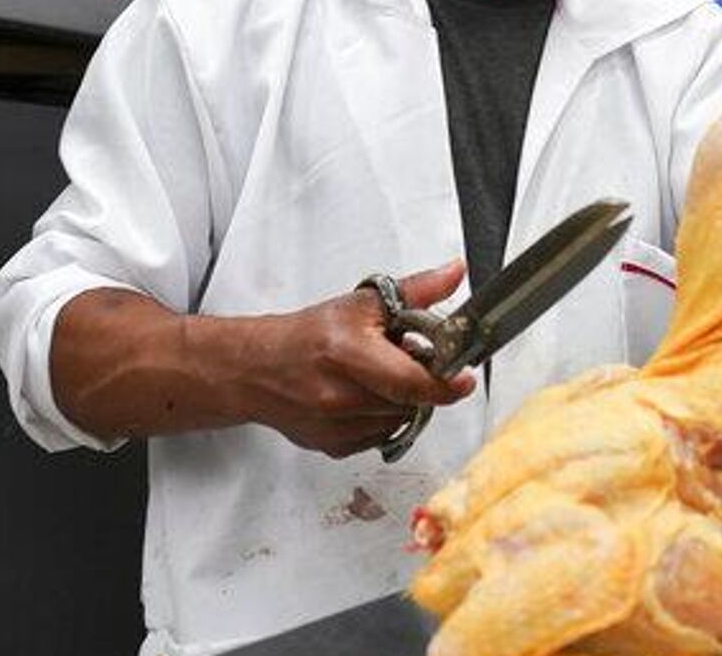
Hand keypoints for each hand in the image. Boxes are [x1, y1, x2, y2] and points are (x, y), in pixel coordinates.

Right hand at [243, 261, 476, 457]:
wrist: (257, 368)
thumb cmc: (308, 336)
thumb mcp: (363, 303)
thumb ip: (416, 291)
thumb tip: (453, 274)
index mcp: (346, 355)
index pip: (410, 381)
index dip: (444, 383)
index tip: (464, 378)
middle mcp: (338, 395)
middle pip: (409, 401)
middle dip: (419, 383)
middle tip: (408, 361)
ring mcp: (333, 426)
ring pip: (398, 421)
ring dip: (402, 401)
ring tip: (380, 376)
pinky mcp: (332, 447)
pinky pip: (380, 437)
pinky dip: (382, 418)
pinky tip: (366, 397)